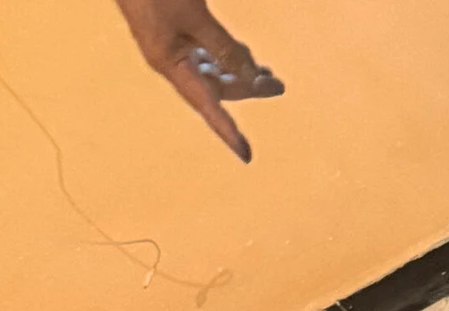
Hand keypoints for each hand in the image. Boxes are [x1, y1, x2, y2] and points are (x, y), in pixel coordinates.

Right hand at [111, 0, 282, 161]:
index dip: (227, 131)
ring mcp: (172, 47)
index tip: (246, 155)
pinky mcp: (174, 32)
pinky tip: (242, 53)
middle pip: (216, 87)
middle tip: (277, 85)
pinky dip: (224, 56)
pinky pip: (205, 54)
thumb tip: (250, 75)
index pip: (207, 106)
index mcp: (171, 64)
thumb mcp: (195, 17)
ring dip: (239, 71)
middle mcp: (171, 62)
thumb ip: (223, 47)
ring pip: (213, 70)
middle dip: (246, 87)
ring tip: (266, 71)